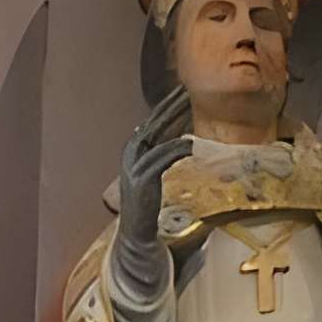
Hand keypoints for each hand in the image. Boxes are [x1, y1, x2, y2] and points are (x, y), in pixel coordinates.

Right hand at [117, 86, 194, 264]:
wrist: (137, 231)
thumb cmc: (149, 202)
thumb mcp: (155, 172)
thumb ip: (164, 155)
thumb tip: (183, 139)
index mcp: (135, 149)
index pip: (153, 122)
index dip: (168, 106)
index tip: (183, 92)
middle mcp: (132, 153)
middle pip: (154, 123)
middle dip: (170, 106)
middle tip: (186, 90)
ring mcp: (136, 165)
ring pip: (157, 135)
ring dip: (173, 119)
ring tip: (188, 106)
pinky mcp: (143, 179)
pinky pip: (161, 158)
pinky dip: (175, 149)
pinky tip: (189, 143)